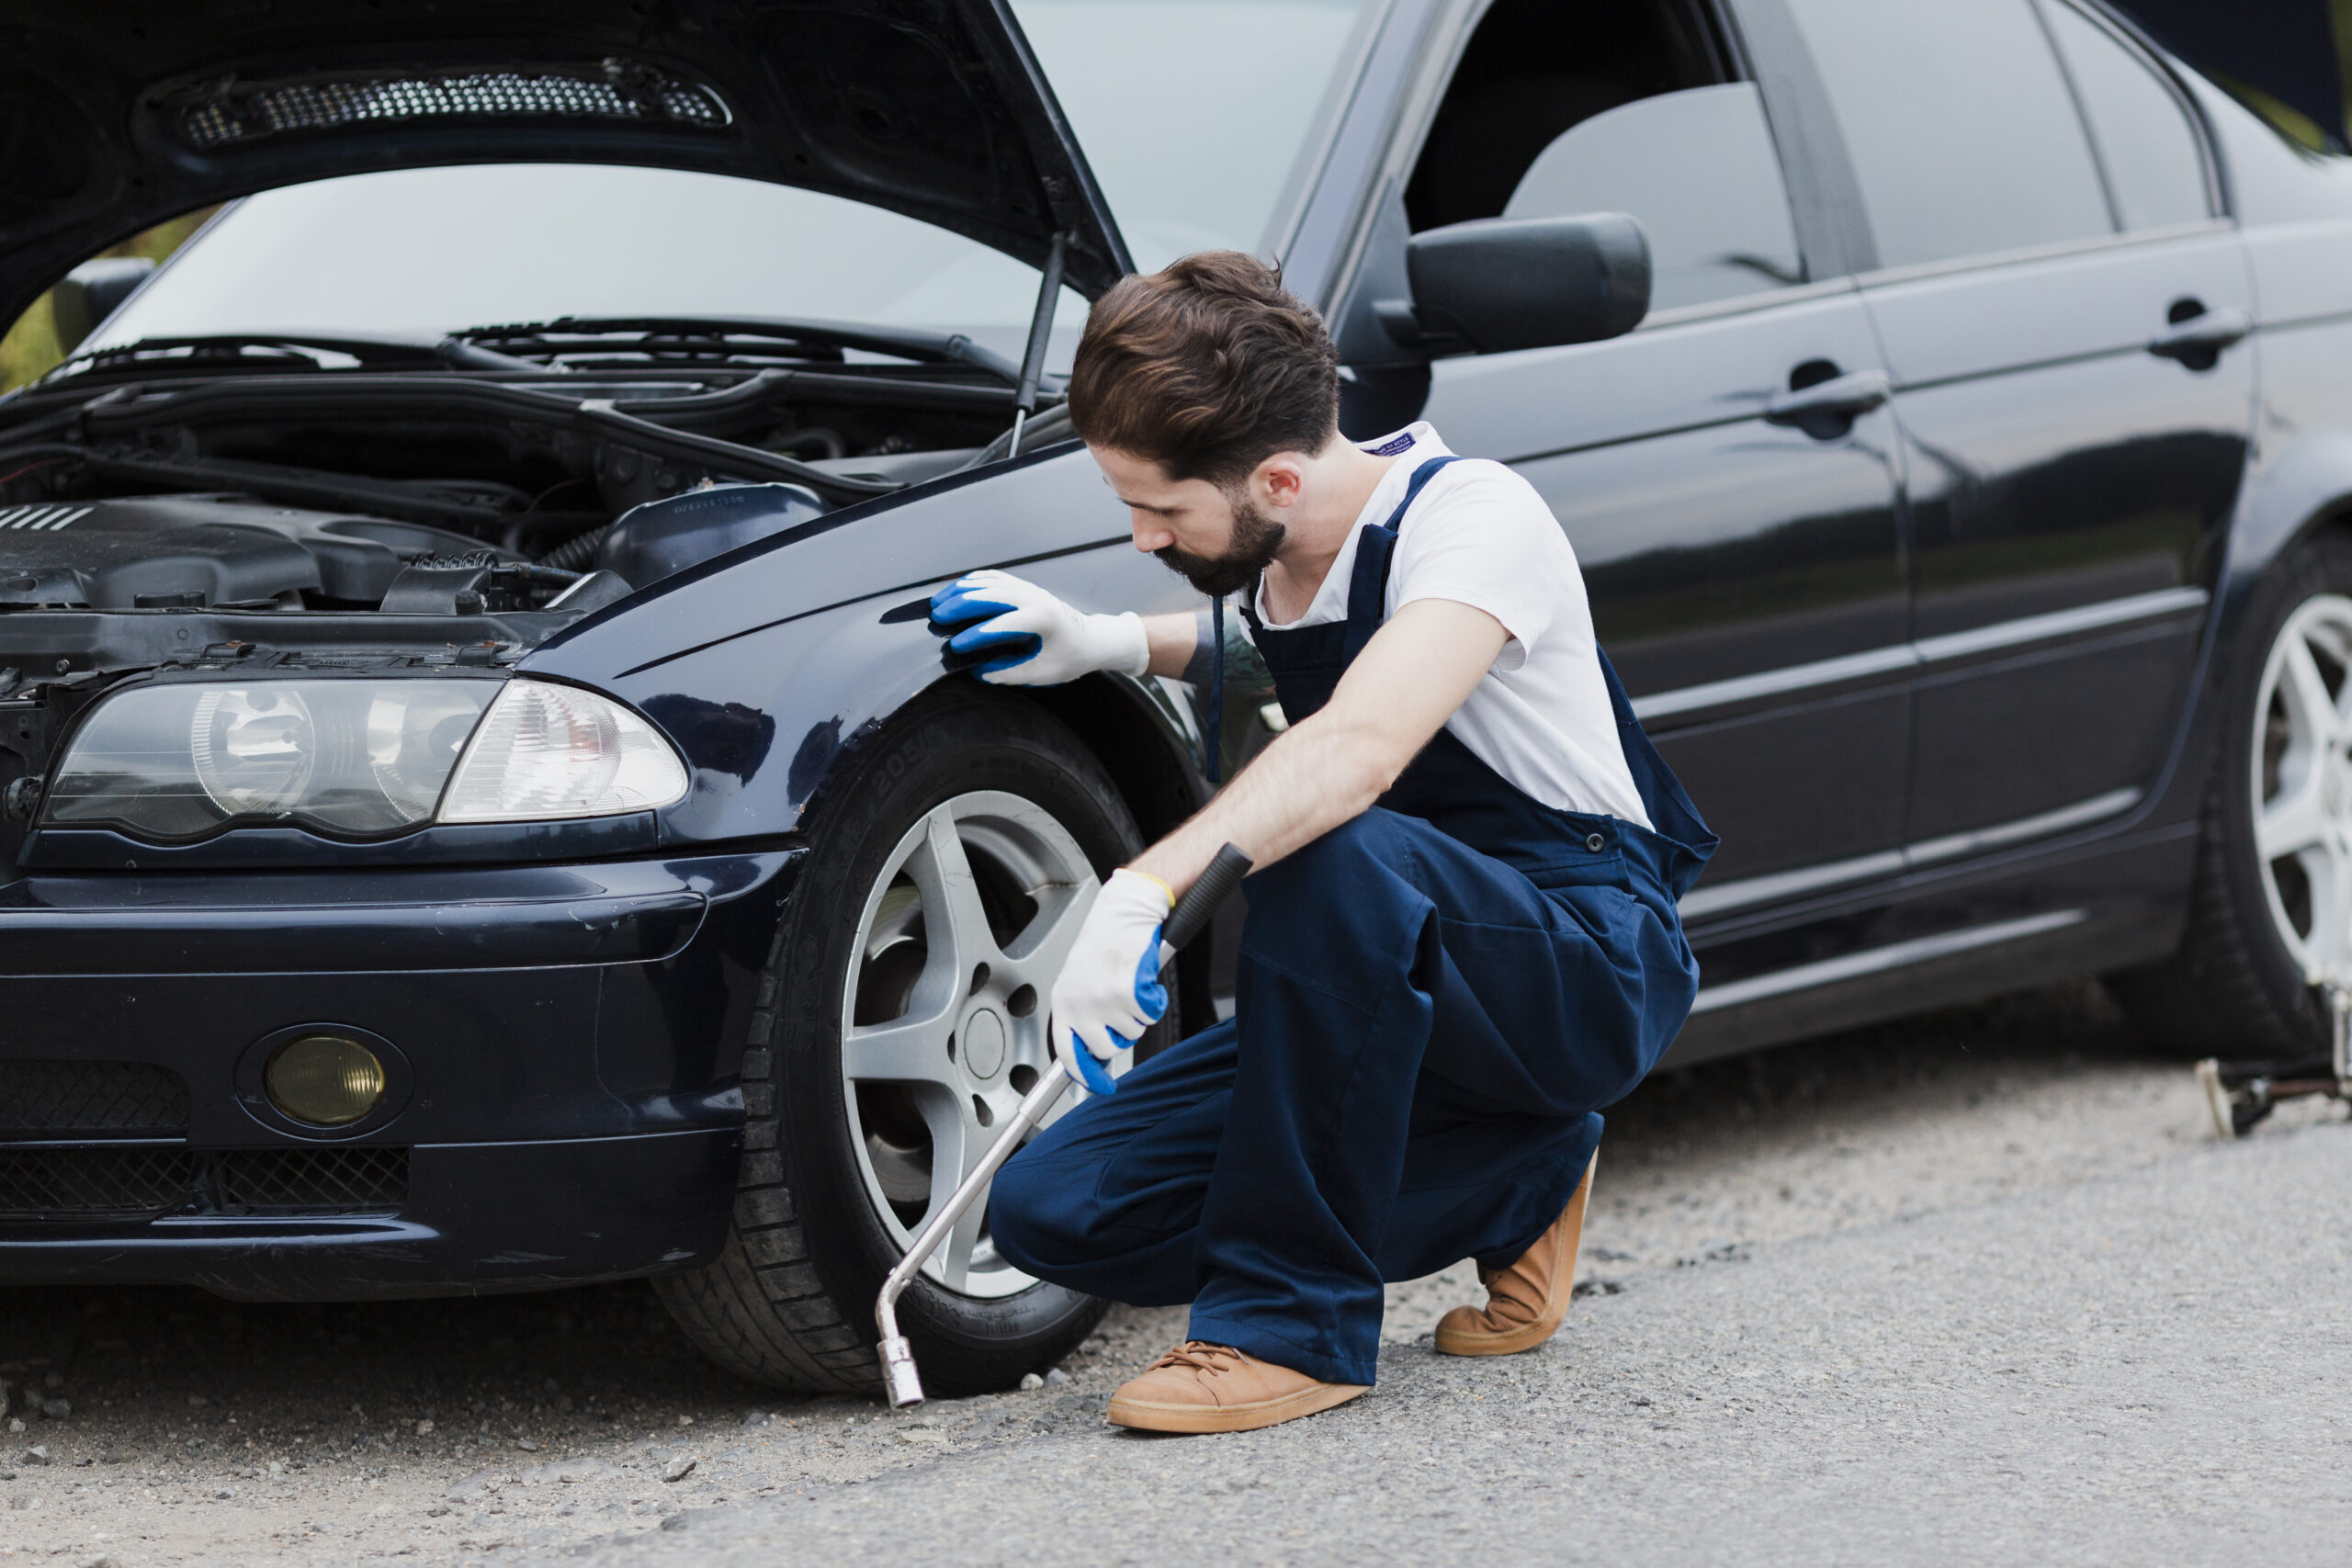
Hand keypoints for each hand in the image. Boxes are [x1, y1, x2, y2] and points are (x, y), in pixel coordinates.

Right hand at [929, 570, 1149, 685]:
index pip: (1005, 624)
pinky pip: (994, 578)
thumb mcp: (1044, 673)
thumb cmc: (1071, 657)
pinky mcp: (1024, 587)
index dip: (978, 635)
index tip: (957, 646)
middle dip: (962, 604)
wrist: (1092, 638)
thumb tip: (980, 671)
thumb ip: (1012, 673)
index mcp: (1044, 619)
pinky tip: (954, 591)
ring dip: (961, 590)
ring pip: (990, 582)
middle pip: (992, 595)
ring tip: (938, 603)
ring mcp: (1029, 589)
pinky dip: (972, 582)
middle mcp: (1036, 598)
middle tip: (938, 616)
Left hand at [1048, 868, 1173, 1093]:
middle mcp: (1078, 1002)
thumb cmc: (1105, 942)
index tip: (1098, 1087)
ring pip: (1133, 1031)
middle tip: (1124, 1009)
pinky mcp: (1126, 992)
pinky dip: (1154, 1001)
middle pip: (1107, 1047)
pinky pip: (1149, 1016)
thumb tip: (1093, 1052)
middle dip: (1122, 1034)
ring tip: (1131, 984)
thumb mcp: (1079, 980)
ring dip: (1139, 1013)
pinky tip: (1144, 979)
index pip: (1066, 1052)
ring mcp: (1102, 999)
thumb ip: (1082, 1014)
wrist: (1124, 911)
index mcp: (1063, 1000)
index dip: (1085, 1075)